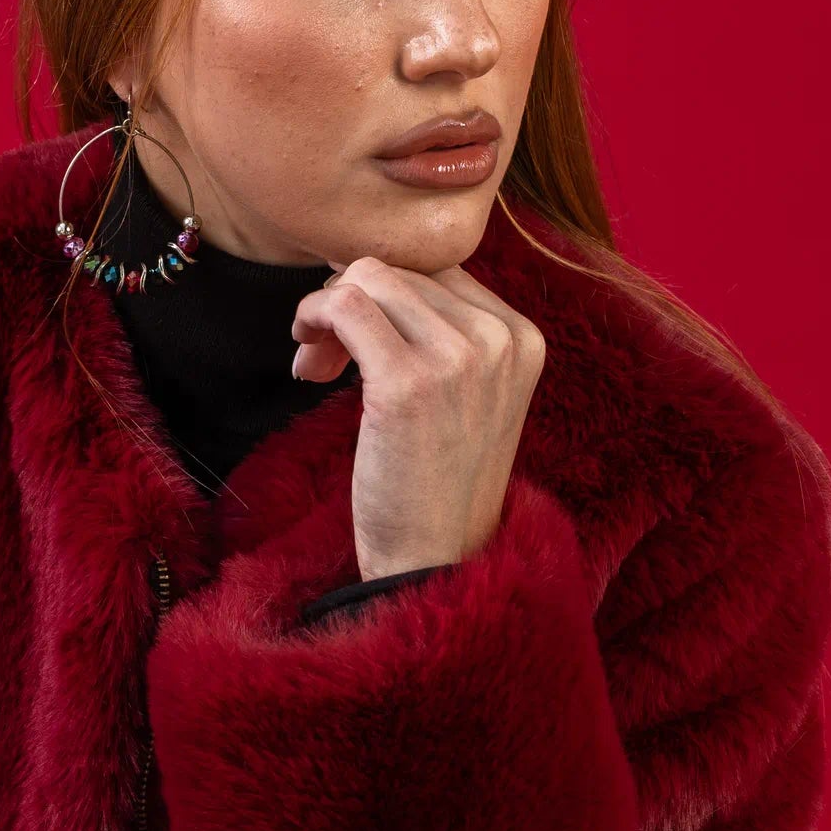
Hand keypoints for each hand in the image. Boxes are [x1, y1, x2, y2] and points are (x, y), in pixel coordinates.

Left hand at [290, 258, 546, 578]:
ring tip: (315, 365)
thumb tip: (366, 273)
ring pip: (368, 278)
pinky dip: (313, 320)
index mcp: (523, 337)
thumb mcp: (468, 396)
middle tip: (326, 361)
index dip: (385, 296)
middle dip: (350, 304)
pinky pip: (344, 306)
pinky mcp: (407, 382)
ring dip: (325, 312)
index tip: (356, 343)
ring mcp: (459, 358)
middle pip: (400, 271)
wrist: (436, 560)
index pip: (438, 271)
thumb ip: (442, 333)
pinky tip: (307, 364)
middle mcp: (500, 339)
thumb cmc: (438, 483)